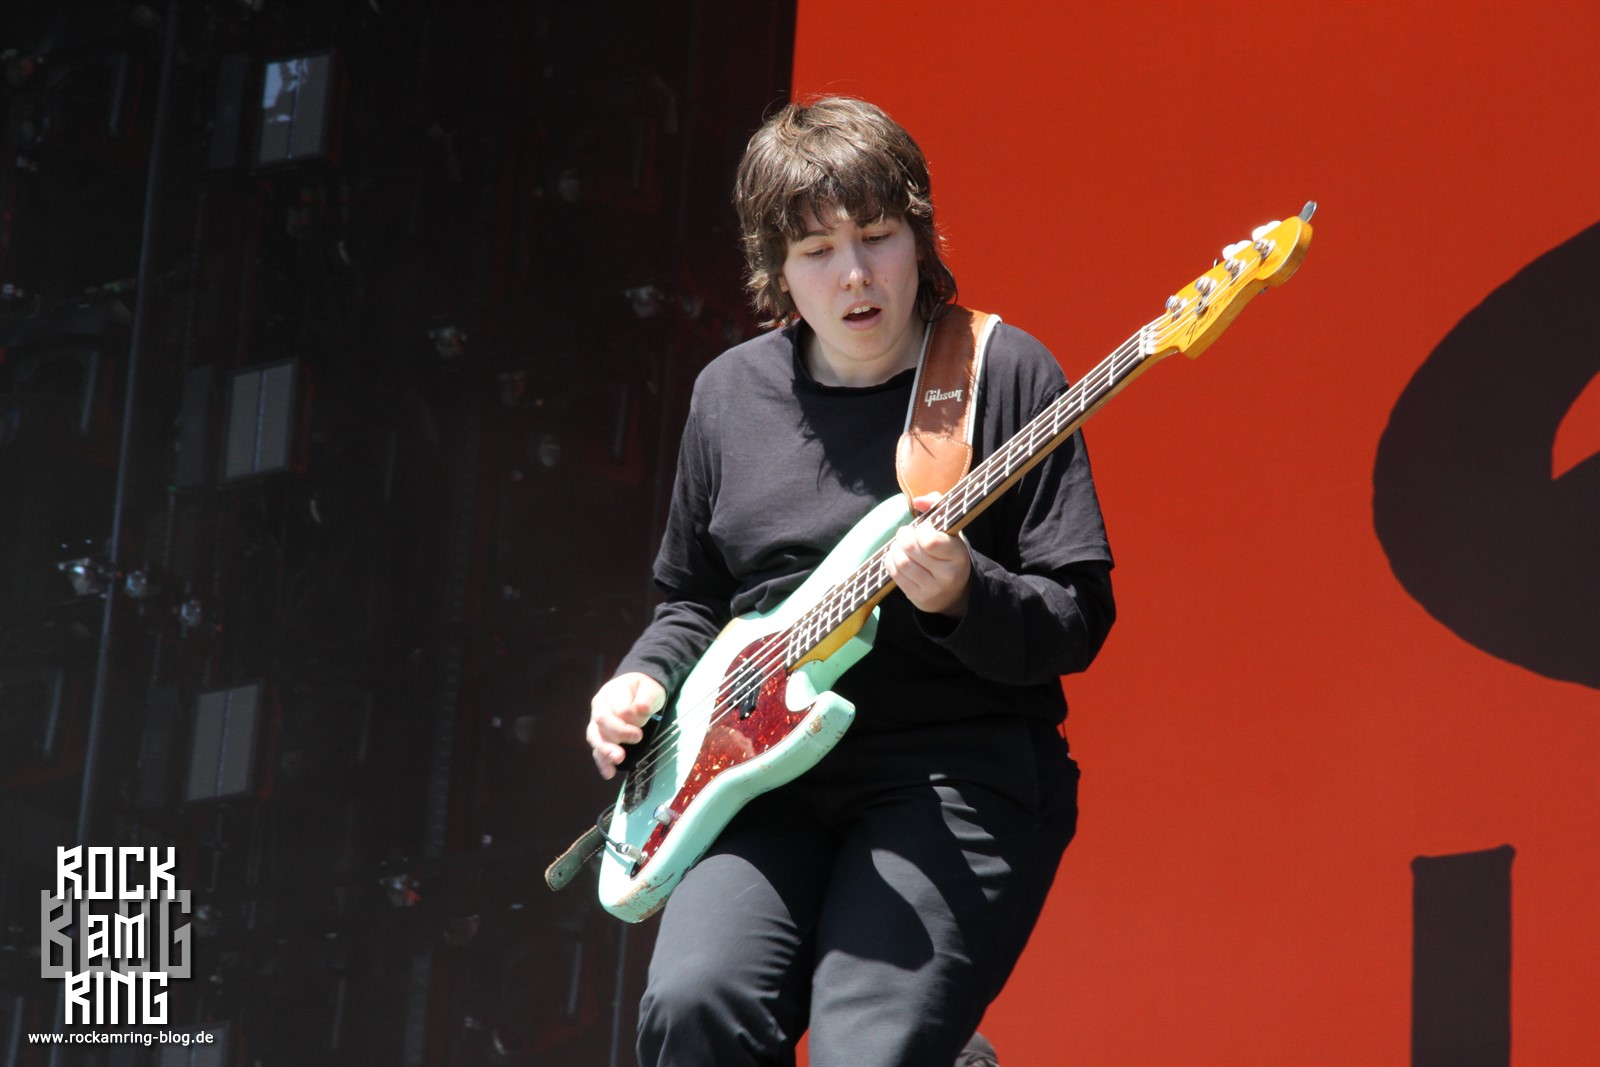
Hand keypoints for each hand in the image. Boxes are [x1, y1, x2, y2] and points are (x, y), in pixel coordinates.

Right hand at [587, 672, 666, 779]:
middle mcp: (599, 707)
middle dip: (619, 732)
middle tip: (638, 737)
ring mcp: (596, 723)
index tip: (645, 719)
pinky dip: (602, 762)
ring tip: (618, 759)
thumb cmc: (643, 690)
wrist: (636, 692)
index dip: (631, 716)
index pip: (618, 707)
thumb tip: (641, 709)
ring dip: (606, 749)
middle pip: (602, 720)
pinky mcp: (599, 737)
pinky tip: (609, 773)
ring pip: (595, 737)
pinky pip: (597, 750)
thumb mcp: (650, 688)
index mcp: (612, 692)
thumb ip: (647, 697)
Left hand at [885, 492, 970, 617]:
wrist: (954, 591)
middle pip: (911, 549)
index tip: (924, 528)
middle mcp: (948, 574)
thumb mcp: (950, 530)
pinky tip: (897, 557)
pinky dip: (890, 561)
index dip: (921, 530)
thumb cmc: (948, 552)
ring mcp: (932, 589)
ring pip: (901, 562)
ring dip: (895, 548)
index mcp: (958, 555)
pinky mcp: (918, 598)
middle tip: (906, 533)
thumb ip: (938, 506)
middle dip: (903, 536)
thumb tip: (918, 501)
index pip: (930, 541)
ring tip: (900, 545)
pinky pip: (895, 575)